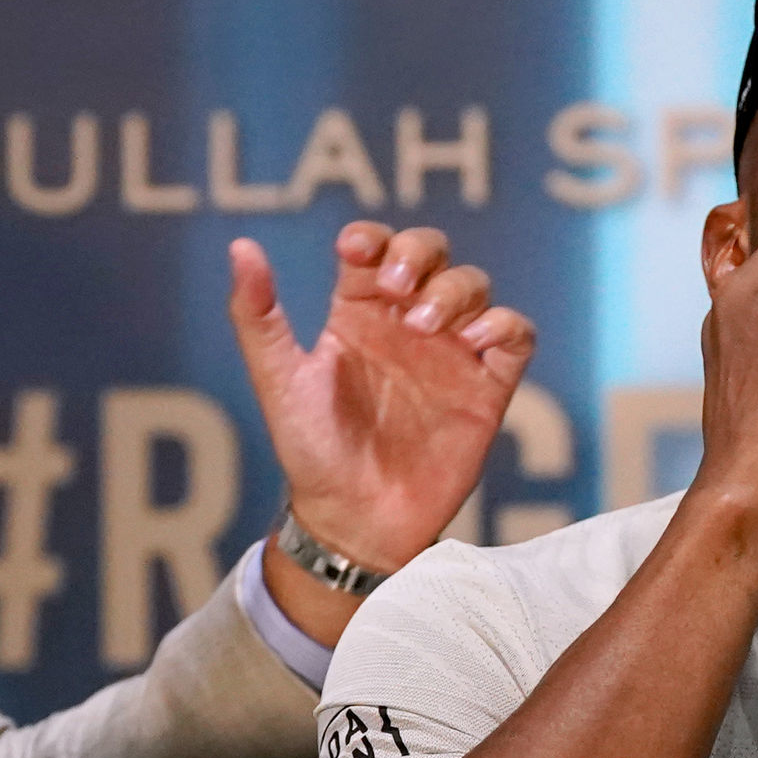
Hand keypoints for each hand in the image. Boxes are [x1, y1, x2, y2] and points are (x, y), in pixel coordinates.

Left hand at [228, 222, 534, 574]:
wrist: (355, 520)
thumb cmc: (312, 453)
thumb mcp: (279, 381)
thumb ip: (258, 316)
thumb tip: (241, 248)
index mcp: (358, 314)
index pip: (375, 249)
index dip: (371, 237)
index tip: (352, 251)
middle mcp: (407, 325)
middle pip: (432, 253)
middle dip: (419, 252)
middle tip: (396, 287)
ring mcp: (451, 353)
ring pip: (474, 285)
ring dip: (453, 291)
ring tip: (424, 327)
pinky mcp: (487, 387)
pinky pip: (516, 334)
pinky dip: (503, 325)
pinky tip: (474, 344)